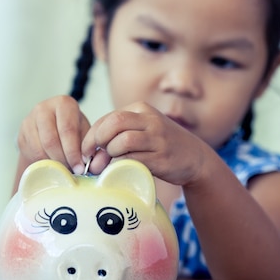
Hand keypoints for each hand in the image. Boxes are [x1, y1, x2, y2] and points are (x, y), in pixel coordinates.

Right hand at [17, 95, 90, 173]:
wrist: (53, 127)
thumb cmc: (73, 130)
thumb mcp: (84, 132)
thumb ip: (88, 145)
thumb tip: (91, 165)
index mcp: (64, 104)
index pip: (67, 130)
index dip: (73, 152)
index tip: (79, 168)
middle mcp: (44, 108)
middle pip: (51, 140)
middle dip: (63, 160)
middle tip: (71, 172)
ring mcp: (29, 120)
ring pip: (39, 149)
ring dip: (52, 164)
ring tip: (63, 170)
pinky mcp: (21, 134)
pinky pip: (31, 154)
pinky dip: (42, 164)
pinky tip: (52, 167)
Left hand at [81, 102, 205, 184]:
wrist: (194, 157)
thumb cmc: (160, 145)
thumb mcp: (141, 130)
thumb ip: (117, 135)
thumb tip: (90, 154)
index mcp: (141, 109)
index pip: (108, 118)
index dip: (91, 136)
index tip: (86, 152)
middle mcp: (150, 120)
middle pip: (114, 124)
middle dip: (98, 141)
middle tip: (94, 158)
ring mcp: (157, 138)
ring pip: (122, 141)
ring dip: (110, 154)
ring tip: (107, 165)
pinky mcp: (161, 158)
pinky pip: (134, 159)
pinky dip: (121, 166)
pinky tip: (120, 170)